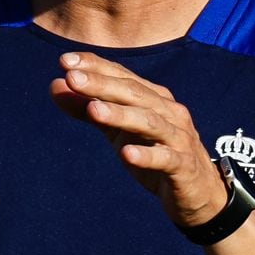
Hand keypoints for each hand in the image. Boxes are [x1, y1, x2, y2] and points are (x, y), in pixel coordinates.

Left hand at [50, 51, 228, 229]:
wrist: (199, 194)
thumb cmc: (156, 155)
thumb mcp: (119, 132)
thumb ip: (89, 109)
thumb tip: (55, 85)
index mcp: (153, 98)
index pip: (123, 76)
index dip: (96, 67)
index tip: (65, 61)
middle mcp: (168, 112)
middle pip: (134, 93)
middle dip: (102, 85)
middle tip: (72, 78)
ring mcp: (178, 138)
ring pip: (149, 122)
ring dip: (121, 115)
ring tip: (94, 111)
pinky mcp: (184, 167)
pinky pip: (166, 159)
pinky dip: (147, 156)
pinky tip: (127, 155)